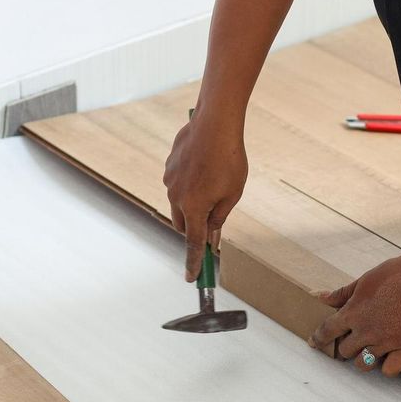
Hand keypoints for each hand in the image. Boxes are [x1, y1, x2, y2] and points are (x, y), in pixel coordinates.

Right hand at [163, 110, 247, 280]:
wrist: (215, 123)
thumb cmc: (229, 159)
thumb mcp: (232, 193)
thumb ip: (219, 218)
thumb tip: (211, 238)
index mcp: (195, 209)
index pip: (193, 244)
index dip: (193, 263)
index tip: (192, 278)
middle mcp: (177, 198)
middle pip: (183, 226)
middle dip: (195, 229)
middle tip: (213, 220)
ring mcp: (170, 181)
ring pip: (179, 204)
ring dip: (192, 205)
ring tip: (214, 182)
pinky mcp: (168, 167)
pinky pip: (177, 185)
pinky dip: (189, 185)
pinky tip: (204, 167)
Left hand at [308, 253, 400, 375]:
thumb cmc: (393, 274)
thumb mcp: (363, 281)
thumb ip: (341, 294)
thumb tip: (320, 297)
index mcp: (352, 313)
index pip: (327, 332)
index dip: (318, 339)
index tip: (315, 342)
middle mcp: (366, 331)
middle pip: (344, 351)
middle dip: (345, 346)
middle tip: (352, 340)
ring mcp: (385, 342)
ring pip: (363, 364)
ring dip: (362, 358)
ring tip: (368, 350)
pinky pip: (389, 370)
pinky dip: (386, 367)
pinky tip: (387, 358)